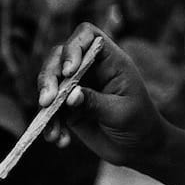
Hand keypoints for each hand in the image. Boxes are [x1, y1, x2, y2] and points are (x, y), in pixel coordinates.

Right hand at [38, 21, 165, 168]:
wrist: (139, 148)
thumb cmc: (139, 124)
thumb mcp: (121, 113)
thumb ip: (95, 103)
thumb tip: (69, 96)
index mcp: (109, 60)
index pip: (87, 36)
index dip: (73, 47)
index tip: (68, 71)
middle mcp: (89, 68)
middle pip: (58, 57)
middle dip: (48, 77)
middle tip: (46, 101)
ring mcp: (75, 86)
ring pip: (49, 82)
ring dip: (45, 105)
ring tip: (53, 131)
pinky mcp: (66, 106)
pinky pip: (49, 109)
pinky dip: (50, 124)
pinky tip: (59, 140)